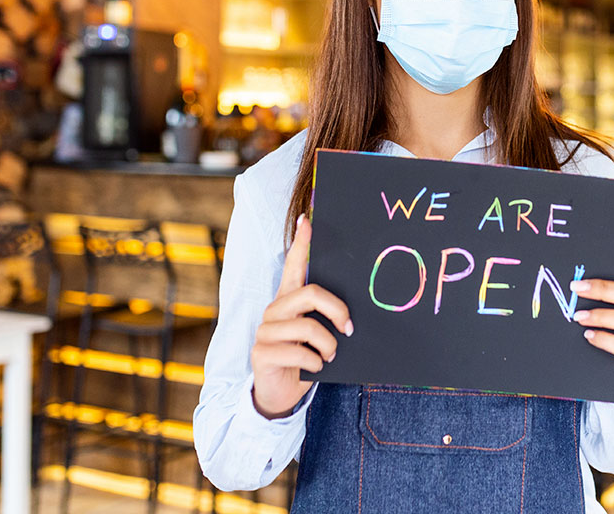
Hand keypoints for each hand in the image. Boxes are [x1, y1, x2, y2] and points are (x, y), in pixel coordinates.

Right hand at [250, 214, 352, 418]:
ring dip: (328, 345)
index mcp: (289, 300)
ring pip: (307, 326)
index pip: (293, 265)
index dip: (301, 243)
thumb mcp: (317, 333)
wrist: (281, 393)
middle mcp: (275, 310)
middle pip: (311, 294)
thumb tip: (353, 310)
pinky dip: (315, 362)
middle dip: (337, 310)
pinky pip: (299, 351)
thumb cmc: (305, 357)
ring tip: (330, 355)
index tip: (308, 220)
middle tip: (349, 329)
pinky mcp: (261, 352)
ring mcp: (265, 330)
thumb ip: (326, 317)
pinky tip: (315, 368)